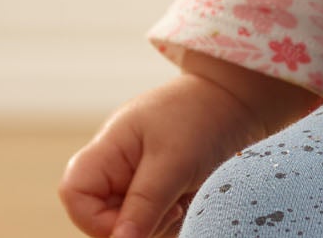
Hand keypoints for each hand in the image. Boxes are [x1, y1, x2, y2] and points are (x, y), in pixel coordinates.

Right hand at [58, 55, 319, 237]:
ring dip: (160, 223)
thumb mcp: (175, 161)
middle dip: (137, 223)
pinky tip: (193, 197)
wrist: (247, 98)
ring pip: (132, 225)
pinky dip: (174, 218)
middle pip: (103, 217)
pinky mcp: (164, 187)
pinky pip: (156, 221)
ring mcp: (141, 176)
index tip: (132, 222)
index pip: (75, 192)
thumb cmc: (208, 116)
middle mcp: (120, 163)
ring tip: (188, 195)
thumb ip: (143, 204)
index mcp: (112, 146)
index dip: (93, 218)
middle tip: (173, 206)